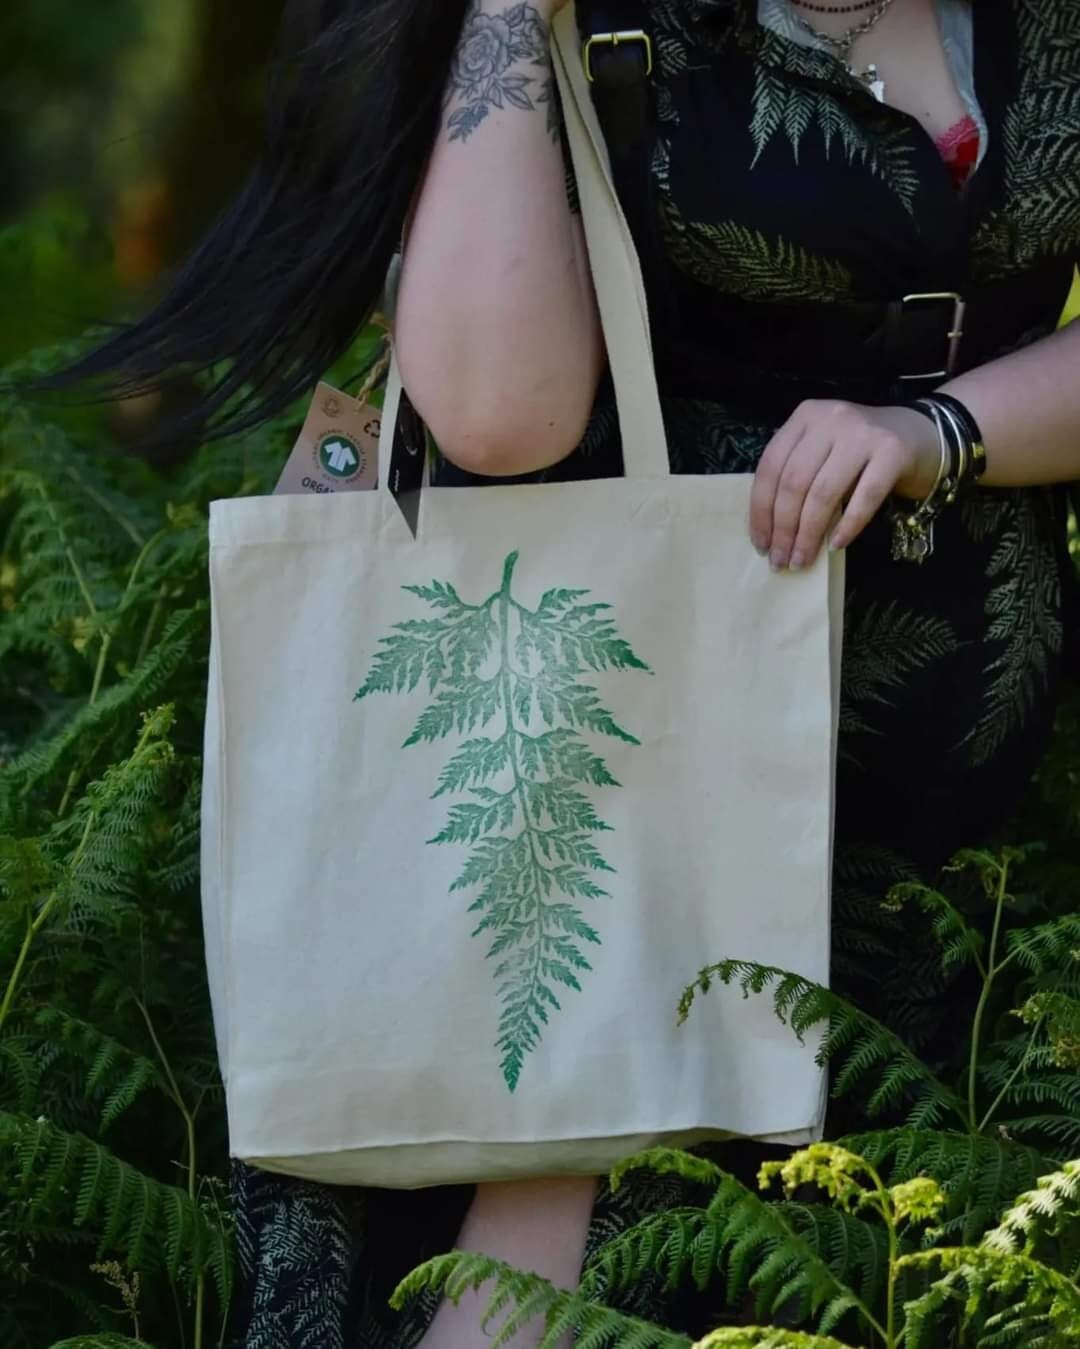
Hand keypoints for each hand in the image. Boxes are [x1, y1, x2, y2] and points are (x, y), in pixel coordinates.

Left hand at [749, 400, 940, 569]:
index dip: (761, 511)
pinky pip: (863, 498)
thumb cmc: (860, 452)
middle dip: (784, 529)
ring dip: (809, 534)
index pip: (770, 467)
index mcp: (805, 417)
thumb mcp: (822, 451)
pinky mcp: (893, 452)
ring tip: (802, 560)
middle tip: (781, 560)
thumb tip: (771, 532)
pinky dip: (847, 526)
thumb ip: (797, 475)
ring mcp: (863, 433)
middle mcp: (831, 418)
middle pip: (794, 483)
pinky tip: (835, 545)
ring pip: (823, 493)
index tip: (760, 545)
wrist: (920, 434)